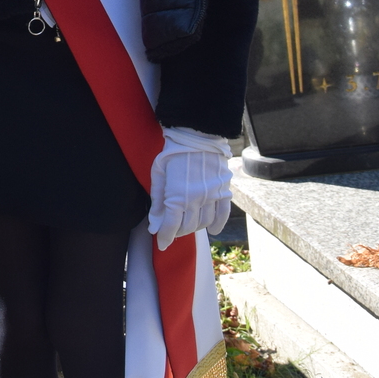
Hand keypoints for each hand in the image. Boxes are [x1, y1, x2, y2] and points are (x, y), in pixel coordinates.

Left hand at [147, 126, 232, 250]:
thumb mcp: (158, 174)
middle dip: (178, 232)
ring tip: (188, 225)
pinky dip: (218, 224)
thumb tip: (155, 222)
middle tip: (172, 230)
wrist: (197, 135)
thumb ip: (157, 199)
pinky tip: (213, 229)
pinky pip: (222, 214)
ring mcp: (211, 196)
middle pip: (187, 227)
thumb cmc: (173, 153)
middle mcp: (195, 200)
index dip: (165, 237)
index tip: (162, 243)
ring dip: (195, 227)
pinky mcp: (223, 191)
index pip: (171, 227)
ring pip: (204, 223)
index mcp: (177, 196)